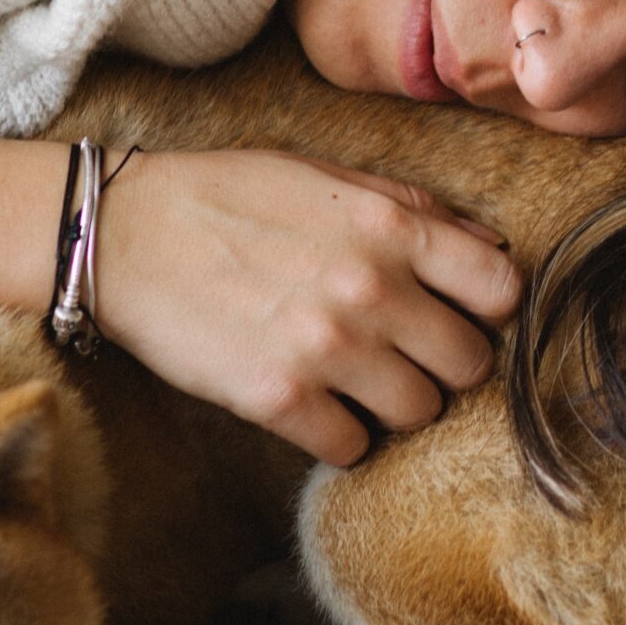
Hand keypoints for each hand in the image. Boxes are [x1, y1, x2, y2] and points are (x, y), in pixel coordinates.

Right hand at [89, 149, 521, 466]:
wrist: (122, 234)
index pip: (503, 288)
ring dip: (394, 404)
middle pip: (470, 364)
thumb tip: (487, 245)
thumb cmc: (226, 197)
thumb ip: (411, 208)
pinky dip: (340, 437)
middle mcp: (371, 288)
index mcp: (390, 226)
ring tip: (355, 382)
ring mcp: (327, 349)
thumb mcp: (324, 175)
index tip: (458, 313)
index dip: (489, 309)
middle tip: (402, 355)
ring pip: (420, 413)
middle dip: (442, 363)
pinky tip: (314, 406)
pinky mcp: (279, 400)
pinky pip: (353, 449)